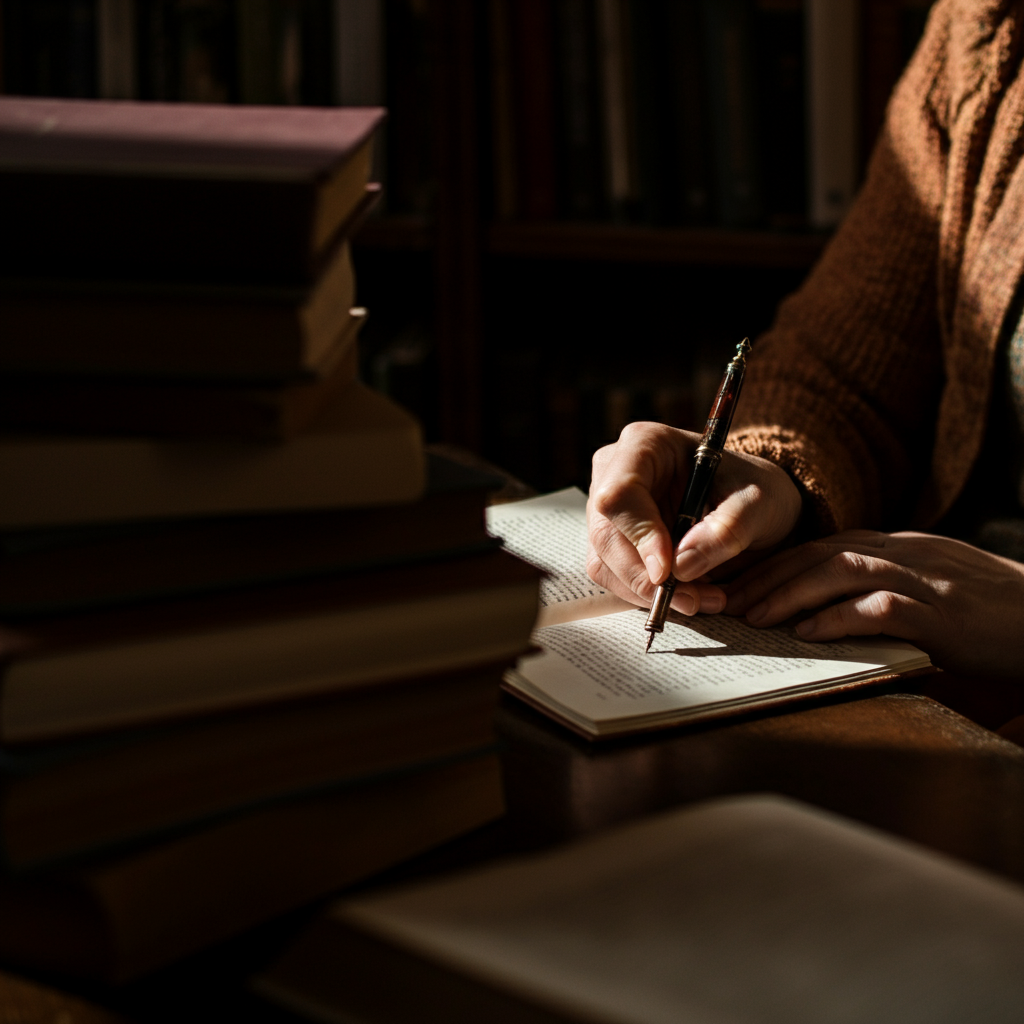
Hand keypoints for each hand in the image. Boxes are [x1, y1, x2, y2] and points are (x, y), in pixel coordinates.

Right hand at [586, 422, 802, 615]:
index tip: (668, 571)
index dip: (638, 535)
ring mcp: (609, 510)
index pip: (619, 493)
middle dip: (646, 577)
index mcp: (645, 444)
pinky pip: (615, 578)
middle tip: (692, 599)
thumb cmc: (752, 489)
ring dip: (649, 593)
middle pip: (606, 535)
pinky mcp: (613, 542)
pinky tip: (688, 595)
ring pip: (605, 563)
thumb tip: (680, 567)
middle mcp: (614, 473)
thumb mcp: (757, 503)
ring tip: (701, 599)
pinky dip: (648, 596)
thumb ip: (726, 530)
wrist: (751, 503)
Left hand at [725, 530, 1023, 677]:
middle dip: (768, 576)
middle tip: (729, 602)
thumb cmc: (987, 612)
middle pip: (821, 552)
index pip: (822, 545)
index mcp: (898, 548)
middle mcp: (906, 553)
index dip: (775, 563)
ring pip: (843, 570)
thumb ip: (879, 593)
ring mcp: (926, 579)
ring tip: (754, 616)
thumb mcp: (927, 590)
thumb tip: (817, 617)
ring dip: (791, 592)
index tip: (737, 584)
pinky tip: (809, 632)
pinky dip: (840, 618)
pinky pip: (882, 608)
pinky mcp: (945, 614)